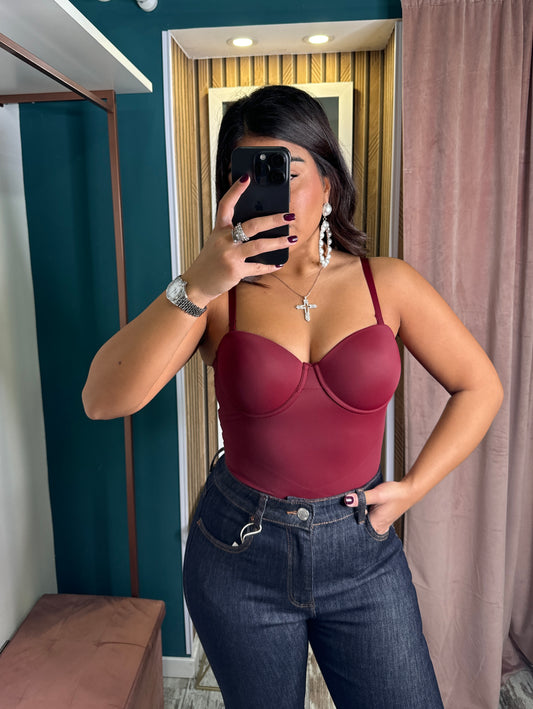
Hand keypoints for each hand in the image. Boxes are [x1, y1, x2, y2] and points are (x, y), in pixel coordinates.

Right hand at [182, 175, 296, 305]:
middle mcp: (223, 239)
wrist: (197, 283)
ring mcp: (230, 255)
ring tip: (292, 238)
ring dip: (279, 242)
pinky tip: (279, 262)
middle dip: (274, 219)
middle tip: (290, 216)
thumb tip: (261, 226)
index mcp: (219, 229)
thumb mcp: (217, 242)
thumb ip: (233, 233)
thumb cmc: (210, 261)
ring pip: (259, 245)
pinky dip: (271, 265)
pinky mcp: (235, 271)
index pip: (226, 204)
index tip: (246, 177)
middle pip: (252, 225)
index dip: (235, 190)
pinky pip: (258, 267)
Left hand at [344, 480, 414, 534]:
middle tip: (344, 512)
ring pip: (365, 523)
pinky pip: (370, 520)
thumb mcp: (377, 494)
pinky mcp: (383, 518)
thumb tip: (347, 500)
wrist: (409, 491)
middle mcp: (377, 526)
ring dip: (359, 517)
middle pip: (360, 527)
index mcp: (375, 524)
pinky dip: (365, 516)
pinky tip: (363, 509)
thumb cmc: (395, 494)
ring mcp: (381, 523)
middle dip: (352, 520)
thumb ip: (363, 498)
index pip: (356, 529)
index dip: (347, 523)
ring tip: (352, 510)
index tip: (340, 517)